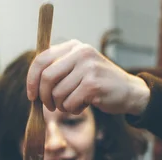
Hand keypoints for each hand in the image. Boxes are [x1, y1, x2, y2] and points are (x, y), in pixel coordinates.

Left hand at [27, 40, 150, 115]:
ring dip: (62, 106)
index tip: (31, 95)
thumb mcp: (79, 68)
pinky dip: (73, 110)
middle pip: (47, 78)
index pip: (41, 60)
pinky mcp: (93, 85)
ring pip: (58, 94)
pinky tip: (83, 106)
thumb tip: (32, 84)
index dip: (32, 79)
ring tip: (73, 104)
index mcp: (74, 46)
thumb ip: (58, 69)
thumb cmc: (98, 83)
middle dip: (45, 97)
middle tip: (50, 106)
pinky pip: (70, 103)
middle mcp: (81, 53)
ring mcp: (88, 68)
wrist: (129, 92)